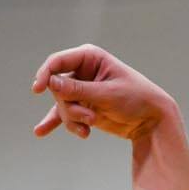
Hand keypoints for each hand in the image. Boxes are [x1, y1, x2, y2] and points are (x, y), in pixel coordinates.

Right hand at [30, 44, 174, 140]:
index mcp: (89, 57)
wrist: (151, 120)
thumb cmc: (136, 99)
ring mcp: (81, 90)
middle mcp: (81, 71)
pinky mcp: (83, 107)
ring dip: (74, 118)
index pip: (57, 62)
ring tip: (91, 126)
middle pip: (57, 88)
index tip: (37, 90)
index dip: (45, 74)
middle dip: (71, 105)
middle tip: (90, 117)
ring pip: (62, 105)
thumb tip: (51, 83)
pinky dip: (57, 124)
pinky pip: (64, 116)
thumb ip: (79, 90)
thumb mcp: (107, 94)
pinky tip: (40, 132)